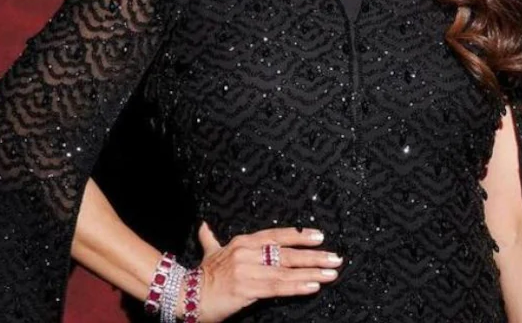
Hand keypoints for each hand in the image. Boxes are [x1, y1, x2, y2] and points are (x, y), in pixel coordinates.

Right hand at [184, 221, 343, 321]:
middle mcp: (246, 253)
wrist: (185, 295)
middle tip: (336, 258)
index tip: (319, 236)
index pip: (276, 235)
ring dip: (311, 272)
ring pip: (285, 271)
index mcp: (242, 242)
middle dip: (314, 255)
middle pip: (286, 253)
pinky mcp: (246, 289)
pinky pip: (276, 287)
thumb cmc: (201, 276)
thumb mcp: (210, 253)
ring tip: (331, 273)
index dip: (298, 235)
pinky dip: (297, 286)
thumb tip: (204, 226)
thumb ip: (211, 240)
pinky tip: (313, 286)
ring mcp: (247, 271)